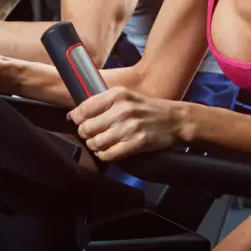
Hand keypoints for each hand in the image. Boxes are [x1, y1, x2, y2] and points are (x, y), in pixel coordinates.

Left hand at [69, 87, 185, 160]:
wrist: (175, 119)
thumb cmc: (148, 108)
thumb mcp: (127, 96)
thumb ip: (103, 103)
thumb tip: (75, 115)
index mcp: (117, 95)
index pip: (84, 108)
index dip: (76, 118)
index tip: (76, 122)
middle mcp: (122, 110)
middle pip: (87, 127)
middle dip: (85, 134)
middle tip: (91, 134)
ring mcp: (129, 127)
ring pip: (96, 142)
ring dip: (95, 146)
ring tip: (100, 143)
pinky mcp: (136, 143)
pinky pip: (109, 154)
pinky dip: (104, 155)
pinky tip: (108, 151)